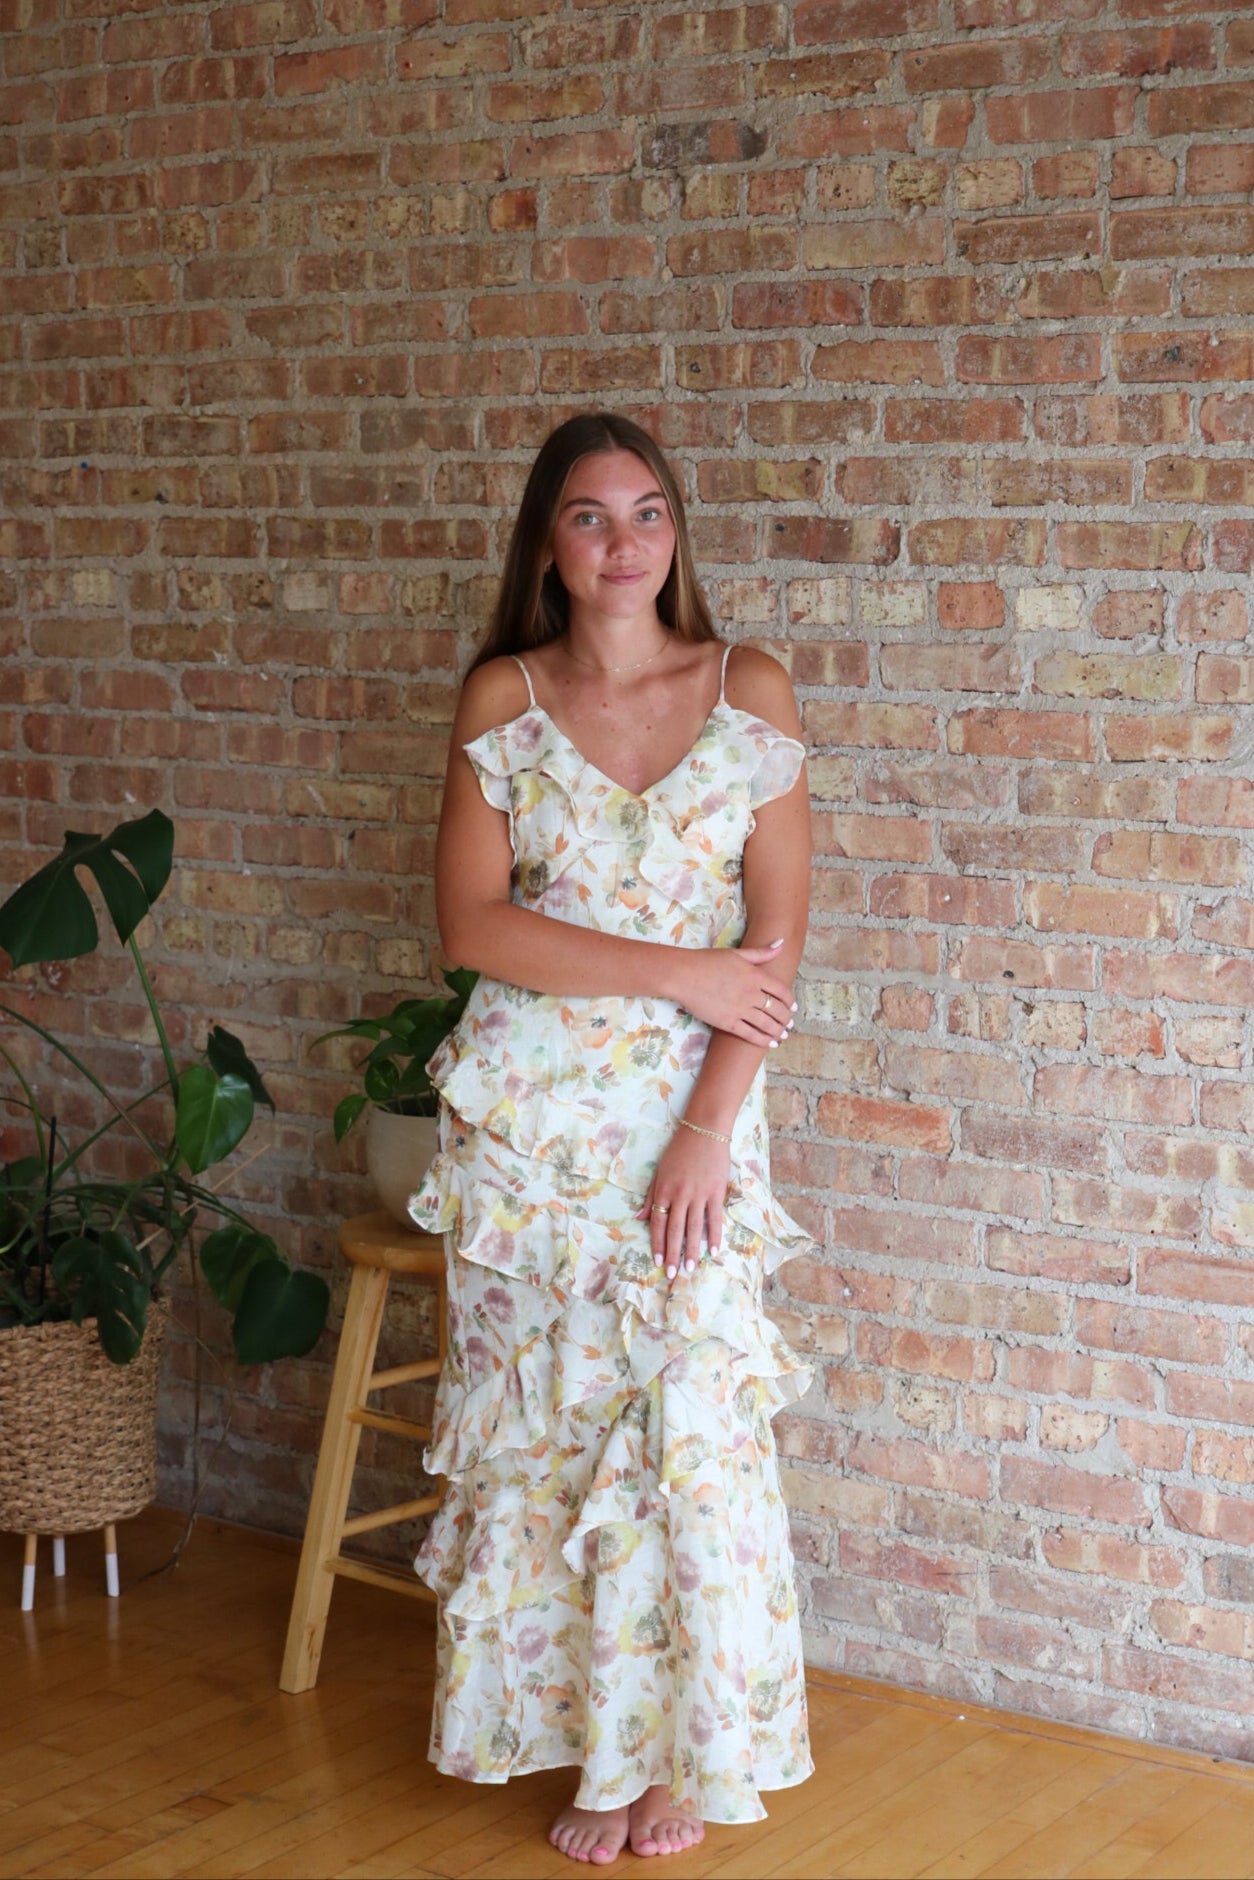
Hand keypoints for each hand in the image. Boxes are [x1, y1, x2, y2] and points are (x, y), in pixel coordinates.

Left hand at [636, 1125, 730, 1285]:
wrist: (704, 1130)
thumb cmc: (679, 1150)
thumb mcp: (659, 1170)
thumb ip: (651, 1195)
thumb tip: (639, 1217)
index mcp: (663, 1190)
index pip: (658, 1222)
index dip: (656, 1244)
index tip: (656, 1261)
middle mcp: (680, 1195)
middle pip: (674, 1230)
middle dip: (672, 1254)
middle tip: (671, 1274)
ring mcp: (699, 1194)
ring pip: (694, 1228)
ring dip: (692, 1250)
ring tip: (690, 1269)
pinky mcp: (716, 1192)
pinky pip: (715, 1218)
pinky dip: (714, 1235)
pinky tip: (713, 1251)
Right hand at [670, 938, 796, 1046]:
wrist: (683, 975)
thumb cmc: (707, 961)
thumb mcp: (737, 953)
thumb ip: (761, 952)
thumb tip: (781, 943)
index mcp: (755, 975)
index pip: (782, 991)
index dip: (790, 1001)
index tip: (793, 1007)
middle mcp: (751, 994)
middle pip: (777, 1010)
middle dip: (786, 1019)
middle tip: (789, 1023)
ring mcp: (740, 1010)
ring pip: (767, 1024)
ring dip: (778, 1031)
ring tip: (783, 1035)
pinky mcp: (727, 1023)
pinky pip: (750, 1035)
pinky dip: (763, 1040)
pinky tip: (771, 1043)